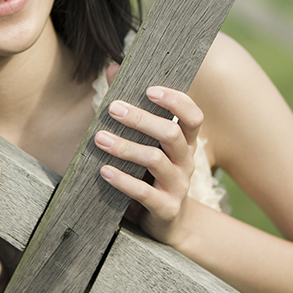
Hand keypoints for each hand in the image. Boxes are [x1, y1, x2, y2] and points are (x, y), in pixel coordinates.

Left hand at [94, 74, 202, 246]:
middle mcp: (186, 161)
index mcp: (185, 142)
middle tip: (113, 107)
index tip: (150, 89)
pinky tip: (104, 170)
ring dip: (126, 147)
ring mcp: (178, 186)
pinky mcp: (165, 208)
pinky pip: (144, 193)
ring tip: (99, 138)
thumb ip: (130, 105)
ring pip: (156, 160)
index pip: (193, 116)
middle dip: (141, 119)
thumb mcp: (145, 142)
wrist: (168, 224)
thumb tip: (113, 67)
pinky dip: (123, 180)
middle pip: (171, 134)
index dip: (176, 101)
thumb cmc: (150, 174)